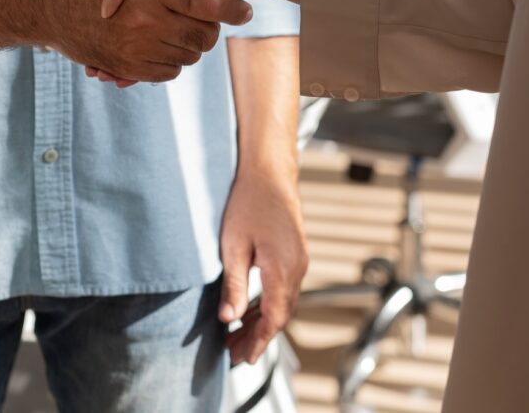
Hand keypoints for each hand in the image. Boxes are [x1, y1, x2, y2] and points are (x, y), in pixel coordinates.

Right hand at [45, 0, 252, 81]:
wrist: (47, 3)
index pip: (210, 3)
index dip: (232, 8)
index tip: (244, 10)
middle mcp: (147, 20)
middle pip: (204, 35)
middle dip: (212, 29)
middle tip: (210, 20)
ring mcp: (136, 48)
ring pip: (189, 55)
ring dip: (191, 45)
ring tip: (181, 27)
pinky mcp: (127, 68)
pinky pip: (168, 71)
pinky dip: (171, 60)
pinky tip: (161, 43)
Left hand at [219, 168, 308, 365]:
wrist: (268, 171)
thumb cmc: (248, 202)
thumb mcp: (233, 246)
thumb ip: (234, 285)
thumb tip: (229, 318)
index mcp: (283, 269)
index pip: (273, 318)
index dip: (258, 341)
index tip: (243, 357)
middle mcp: (297, 268)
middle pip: (280, 315)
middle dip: (258, 336)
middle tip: (234, 351)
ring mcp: (299, 260)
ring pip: (283, 302)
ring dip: (262, 321)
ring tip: (238, 334)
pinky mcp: (295, 252)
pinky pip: (285, 288)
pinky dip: (269, 303)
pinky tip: (251, 308)